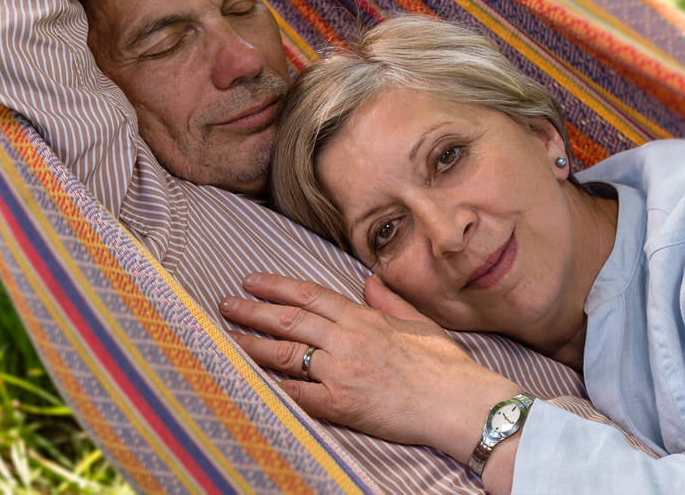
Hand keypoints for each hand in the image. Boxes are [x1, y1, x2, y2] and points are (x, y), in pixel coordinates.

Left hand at [220, 273, 521, 464]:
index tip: (252, 281)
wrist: (458, 402)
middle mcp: (347, 340)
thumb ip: (389, 301)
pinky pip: (297, 393)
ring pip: (285, 353)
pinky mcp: (340, 404)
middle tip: (226, 305)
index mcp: (364, 318)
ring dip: (252, 345)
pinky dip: (272, 386)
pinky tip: (251, 380)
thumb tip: (369, 281)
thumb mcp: (419, 322)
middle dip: (253, 311)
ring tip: (228, 338)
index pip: (309, 295)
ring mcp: (341, 372)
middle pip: (289, 320)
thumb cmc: (445, 365)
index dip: (276, 287)